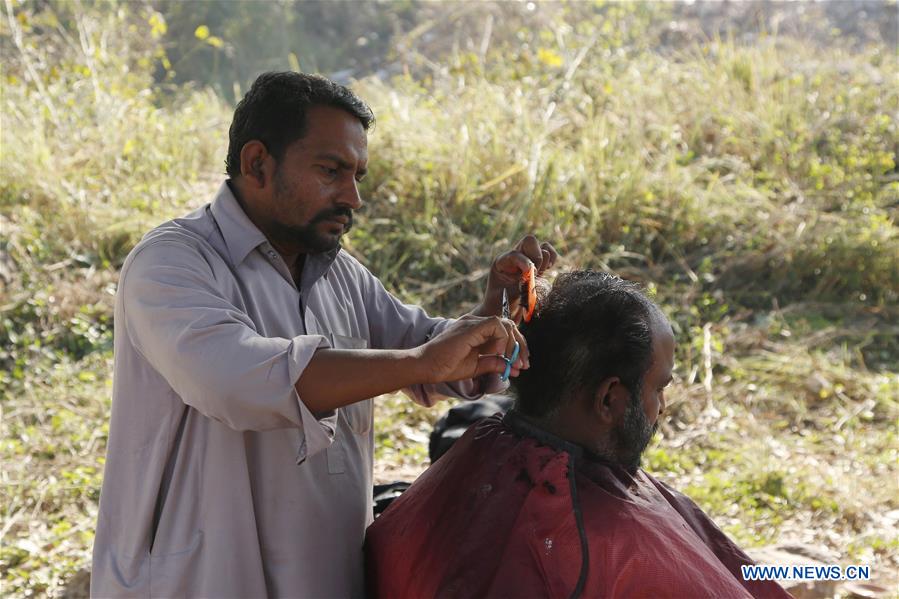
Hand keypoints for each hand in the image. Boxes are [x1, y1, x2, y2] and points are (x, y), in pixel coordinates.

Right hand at [414, 315, 528, 383]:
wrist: (426, 366)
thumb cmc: (445, 366)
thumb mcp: (476, 367)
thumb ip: (494, 364)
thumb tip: (513, 368)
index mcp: (477, 331)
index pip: (505, 332)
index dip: (517, 348)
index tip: (521, 366)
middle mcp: (476, 323)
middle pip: (509, 326)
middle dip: (520, 346)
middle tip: (523, 365)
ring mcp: (473, 322)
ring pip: (505, 324)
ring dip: (513, 344)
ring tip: (510, 361)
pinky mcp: (470, 326)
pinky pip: (496, 325)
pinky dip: (502, 339)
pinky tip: (497, 353)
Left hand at [480, 235, 558, 318]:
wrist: (501, 313)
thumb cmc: (499, 305)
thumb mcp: (506, 296)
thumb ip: (520, 285)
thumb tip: (535, 273)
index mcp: (501, 262)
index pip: (516, 253)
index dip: (525, 262)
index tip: (531, 274)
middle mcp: (514, 258)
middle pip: (530, 241)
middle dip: (536, 256)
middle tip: (535, 273)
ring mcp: (527, 261)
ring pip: (542, 246)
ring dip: (545, 260)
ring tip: (539, 274)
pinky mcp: (538, 267)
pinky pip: (550, 254)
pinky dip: (552, 260)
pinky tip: (547, 271)